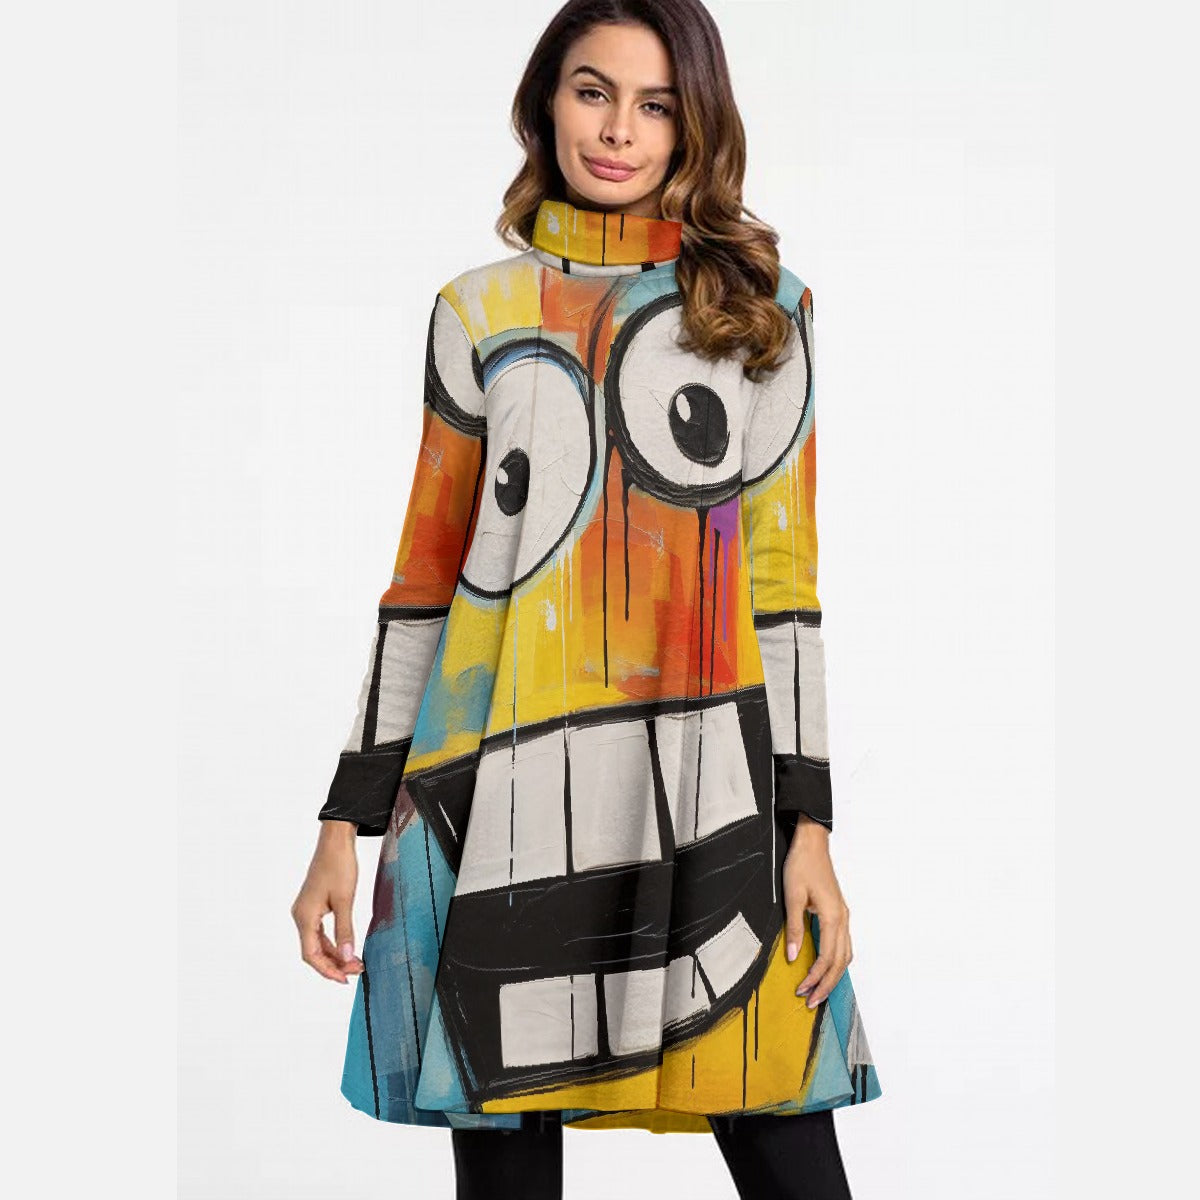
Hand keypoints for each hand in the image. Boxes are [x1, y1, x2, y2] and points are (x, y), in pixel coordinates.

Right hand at [291, 820, 364, 983]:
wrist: (335, 842)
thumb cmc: (339, 866)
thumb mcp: (345, 900)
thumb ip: (345, 930)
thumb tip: (348, 957)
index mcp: (304, 916)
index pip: (311, 955)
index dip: (328, 970)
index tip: (346, 979)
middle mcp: (300, 916)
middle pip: (313, 951)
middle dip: (334, 964)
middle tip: (357, 971)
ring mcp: (305, 911)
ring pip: (317, 942)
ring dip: (335, 954)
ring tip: (356, 962)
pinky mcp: (313, 906)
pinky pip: (320, 932)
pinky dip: (333, 942)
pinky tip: (347, 947)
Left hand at [782, 817, 852, 1008]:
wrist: (812, 844)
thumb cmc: (802, 865)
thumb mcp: (792, 896)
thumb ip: (795, 928)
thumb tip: (795, 957)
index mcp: (833, 917)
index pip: (828, 958)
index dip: (815, 978)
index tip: (801, 990)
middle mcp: (843, 919)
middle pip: (840, 963)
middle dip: (826, 985)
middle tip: (811, 1002)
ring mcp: (843, 916)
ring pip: (845, 955)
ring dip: (833, 976)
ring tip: (817, 991)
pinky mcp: (839, 913)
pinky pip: (843, 945)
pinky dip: (837, 961)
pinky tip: (826, 968)